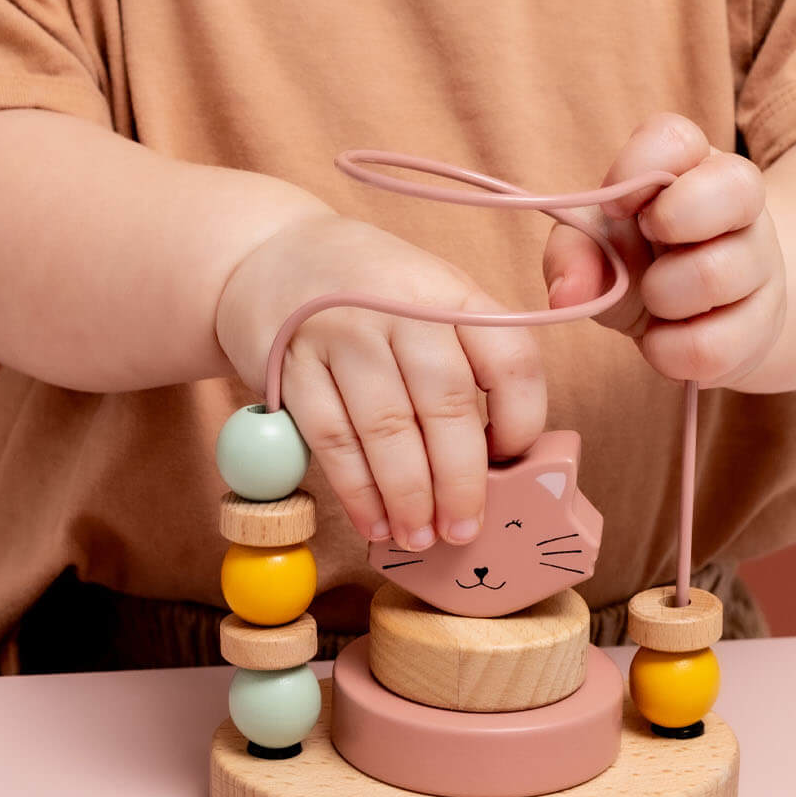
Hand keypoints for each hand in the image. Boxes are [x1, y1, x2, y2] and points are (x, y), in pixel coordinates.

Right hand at [215, 212, 546, 551]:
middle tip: (465, 530)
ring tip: (420, 537)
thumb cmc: (373, 297)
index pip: (509, 358)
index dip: (522, 420)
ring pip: (386, 429)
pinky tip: (375, 521)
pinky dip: (357, 490)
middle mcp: (399, 307)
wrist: (273, 259)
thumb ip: (470, 358)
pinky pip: (331, 438)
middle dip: (460, 482)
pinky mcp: (292, 364)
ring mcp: (341, 333)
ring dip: (408, 497)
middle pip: (445, 405)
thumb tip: (504, 459)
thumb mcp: (432, 299)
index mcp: (450, 293)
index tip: (513, 460)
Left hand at [541, 114, 786, 387]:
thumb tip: (567, 294)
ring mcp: (761, 260)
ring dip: (661, 298)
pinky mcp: (764, 324)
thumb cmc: (636, 261)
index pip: (676, 138)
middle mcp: (739, 201)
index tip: (615, 207)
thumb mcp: (594, 246)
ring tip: (654, 301)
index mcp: (691, 164)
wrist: (692, 315)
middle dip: (670, 225)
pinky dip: (670, 351)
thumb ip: (572, 255)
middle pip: (731, 189)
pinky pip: (713, 344)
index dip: (638, 167)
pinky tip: (664, 340)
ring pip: (716, 273)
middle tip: (648, 246)